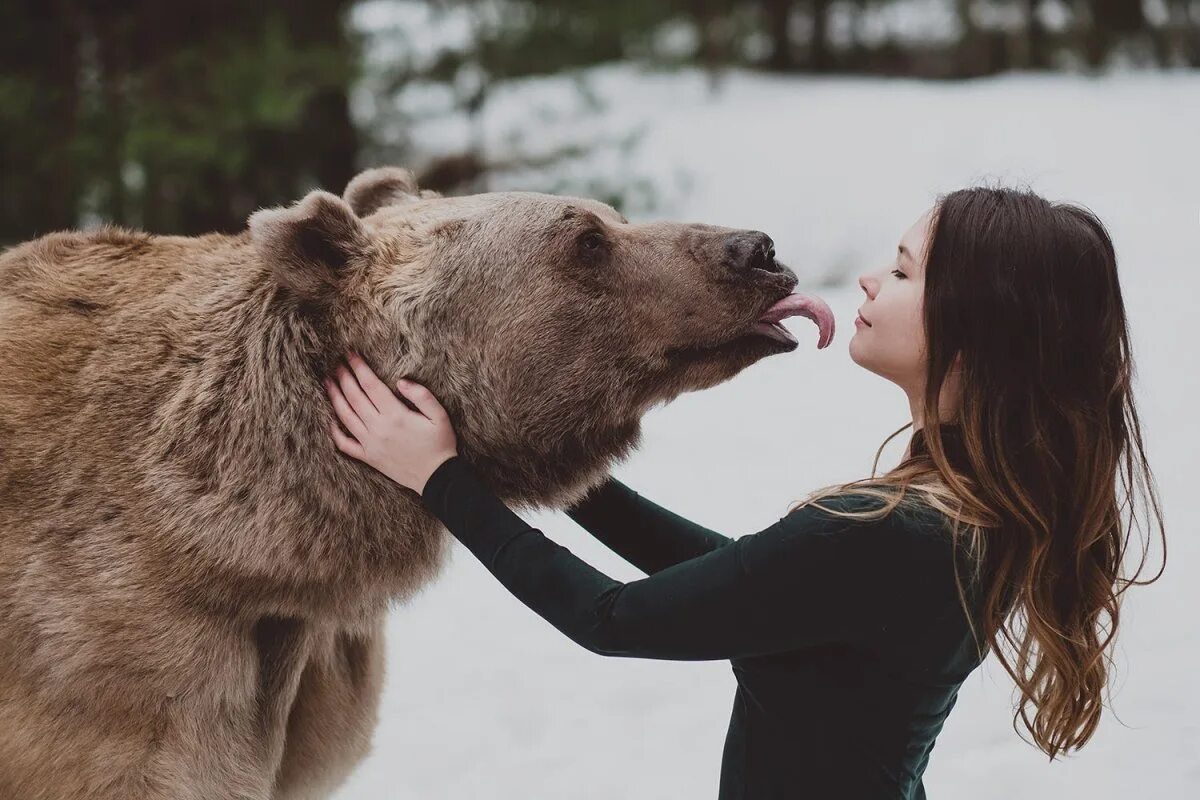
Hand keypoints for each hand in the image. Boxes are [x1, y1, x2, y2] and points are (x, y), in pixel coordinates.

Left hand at [323, 351, 457, 494]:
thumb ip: (422, 395)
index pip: (371, 385)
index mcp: (396, 415)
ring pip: (346, 417)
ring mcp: (370, 444)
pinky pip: (345, 444)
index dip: (359, 368)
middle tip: (336, 363)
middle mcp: (379, 428)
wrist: (436, 477)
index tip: (350, 354)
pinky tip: (331, 419)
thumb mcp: (440, 416)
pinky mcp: (368, 457)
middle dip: (344, 378)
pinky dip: (335, 431)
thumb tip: (401, 381)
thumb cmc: (440, 444)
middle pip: (355, 397)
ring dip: (335, 397)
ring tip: (328, 382)